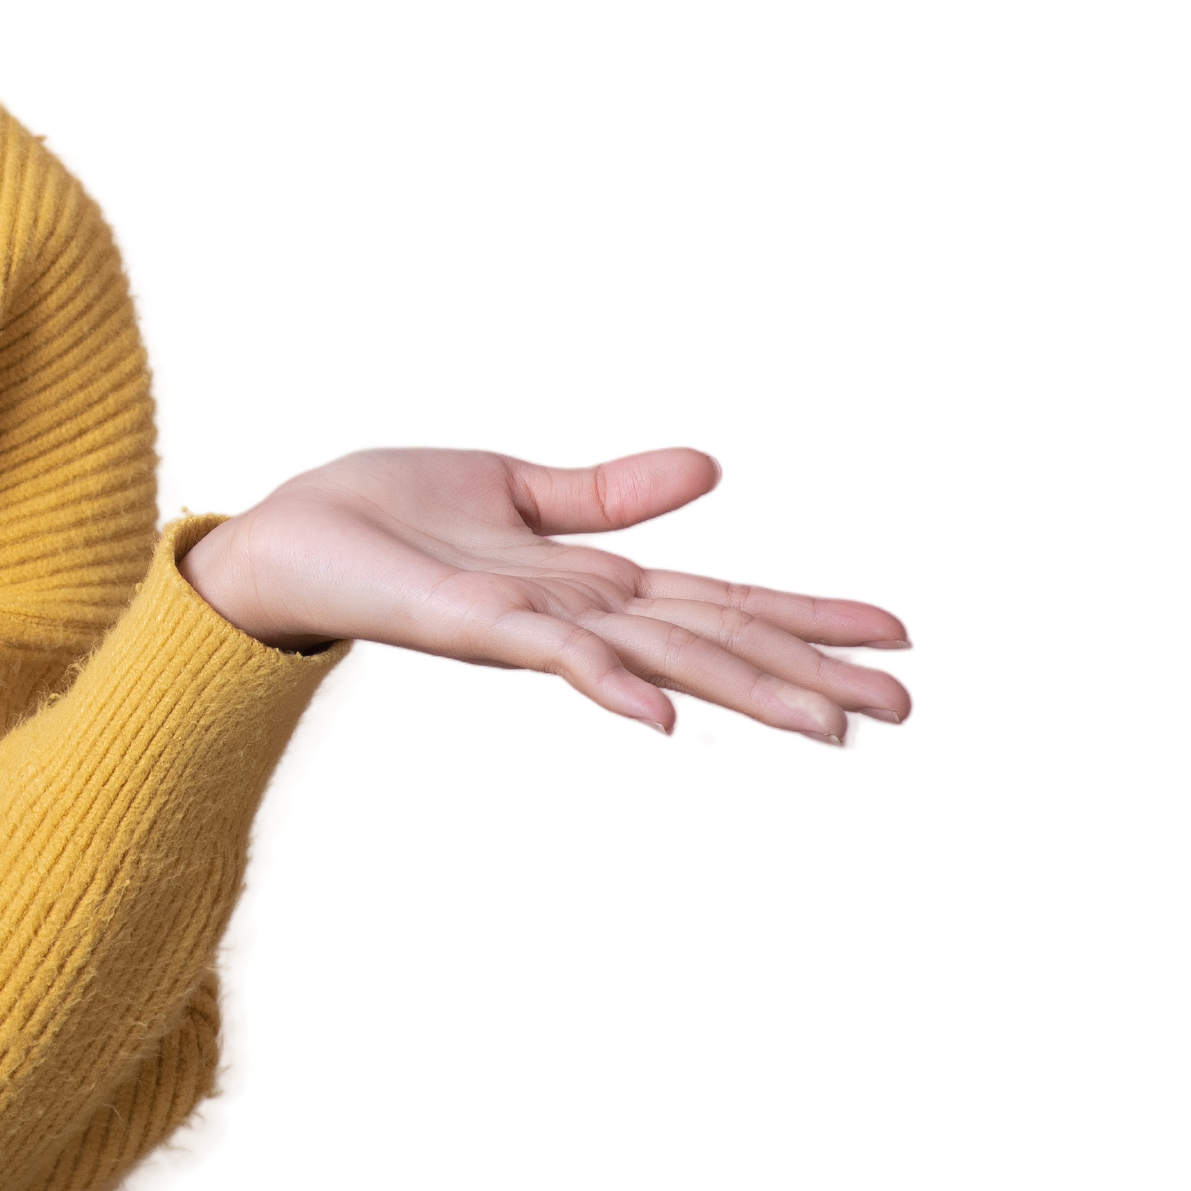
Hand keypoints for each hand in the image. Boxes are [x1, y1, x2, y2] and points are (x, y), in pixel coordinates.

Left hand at [178, 448, 909, 741]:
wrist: (281, 537)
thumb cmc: (382, 518)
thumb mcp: (514, 488)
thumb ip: (607, 494)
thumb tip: (712, 466)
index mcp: (591, 581)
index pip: (720, 599)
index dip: (806, 614)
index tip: (898, 632)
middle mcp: (576, 614)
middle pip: (713, 641)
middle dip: (808, 670)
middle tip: (908, 705)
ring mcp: (530, 628)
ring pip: (658, 660)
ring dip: (744, 690)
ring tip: (833, 723)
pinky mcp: (473, 626)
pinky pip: (555, 656)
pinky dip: (612, 683)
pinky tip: (667, 717)